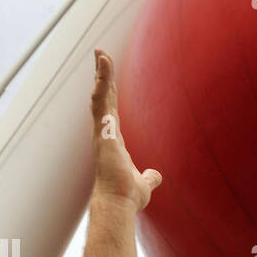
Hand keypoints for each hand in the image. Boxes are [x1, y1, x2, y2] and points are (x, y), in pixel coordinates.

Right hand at [90, 48, 161, 211]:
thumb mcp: (144, 183)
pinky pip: (101, 102)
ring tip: (101, 53)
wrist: (120, 203)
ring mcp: (102, 131)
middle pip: (103, 98)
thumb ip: (150, 177)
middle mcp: (105, 133)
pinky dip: (102, 83)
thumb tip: (156, 176)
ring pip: (100, 96)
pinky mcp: (103, 131)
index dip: (109, 93)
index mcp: (113, 141)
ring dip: (101, 74)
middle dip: (101, 76)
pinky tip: (103, 67)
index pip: (110, 111)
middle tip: (100, 54)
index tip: (107, 77)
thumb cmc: (127, 196)